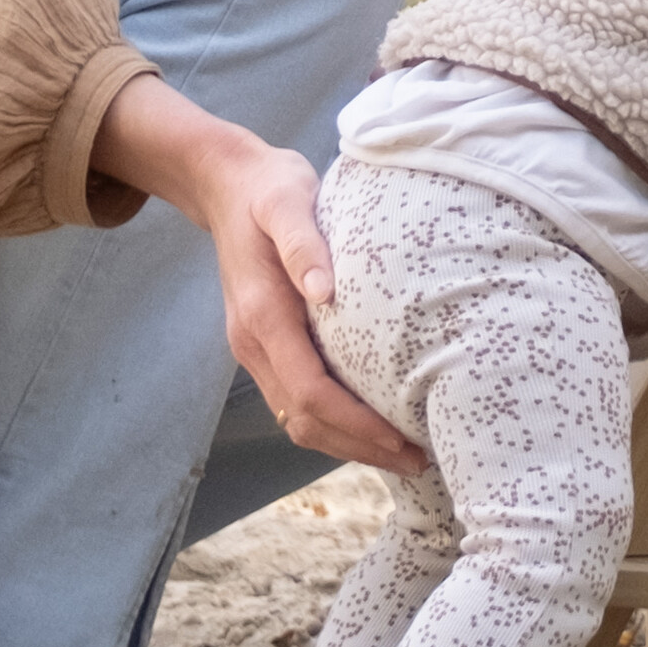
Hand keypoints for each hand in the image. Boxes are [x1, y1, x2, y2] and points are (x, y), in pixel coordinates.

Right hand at [94, 75, 423, 473]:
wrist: (229, 185)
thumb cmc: (270, 190)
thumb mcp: (288, 200)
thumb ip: (303, 243)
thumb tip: (324, 291)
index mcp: (263, 318)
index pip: (312, 393)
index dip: (357, 426)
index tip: (403, 442)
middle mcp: (255, 344)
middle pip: (305, 420)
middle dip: (359, 447)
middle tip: (418, 461)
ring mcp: (256, 348)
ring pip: (298, 417)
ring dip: (346, 442)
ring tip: (402, 451)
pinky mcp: (266, 342)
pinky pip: (298, 397)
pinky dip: (332, 420)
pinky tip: (370, 419)